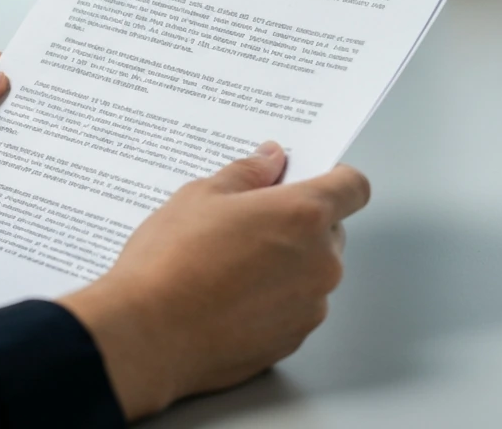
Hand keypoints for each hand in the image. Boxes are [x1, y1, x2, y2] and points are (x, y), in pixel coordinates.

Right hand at [59, 142, 369, 420]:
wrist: (149, 335)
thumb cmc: (170, 263)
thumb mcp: (201, 195)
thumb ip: (247, 174)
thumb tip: (269, 160)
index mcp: (304, 215)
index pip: (352, 187)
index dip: (332, 178)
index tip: (305, 179)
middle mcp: (320, 262)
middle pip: (330, 230)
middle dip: (298, 223)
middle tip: (248, 221)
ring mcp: (310, 306)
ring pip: (311, 271)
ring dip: (286, 263)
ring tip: (229, 264)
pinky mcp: (292, 341)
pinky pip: (294, 307)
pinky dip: (272, 299)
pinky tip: (228, 296)